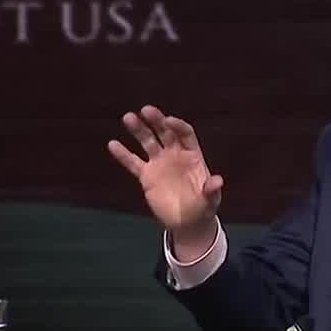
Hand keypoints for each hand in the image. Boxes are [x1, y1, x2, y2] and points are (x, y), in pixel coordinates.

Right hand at [107, 105, 223, 241]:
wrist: (187, 221)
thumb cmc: (203, 206)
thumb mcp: (210, 199)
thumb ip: (211, 189)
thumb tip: (218, 181)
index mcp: (192, 155)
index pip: (185, 134)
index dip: (178, 126)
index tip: (168, 121)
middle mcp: (174, 154)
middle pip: (165, 132)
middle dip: (156, 121)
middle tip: (146, 110)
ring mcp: (159, 163)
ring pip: (148, 142)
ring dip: (139, 130)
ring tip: (128, 118)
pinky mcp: (146, 176)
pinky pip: (133, 163)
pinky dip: (123, 154)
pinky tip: (112, 144)